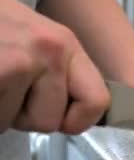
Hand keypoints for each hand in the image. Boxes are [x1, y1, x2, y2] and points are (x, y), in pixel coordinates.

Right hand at [0, 0, 108, 133]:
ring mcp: (17, 62)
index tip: (62, 121)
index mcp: (64, 43)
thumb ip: (55, 71)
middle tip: (2, 86)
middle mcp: (48, 50)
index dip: (77, 121)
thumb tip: (74, 113)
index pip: (98, 100)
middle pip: (49, 122)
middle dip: (22, 116)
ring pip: (11, 123)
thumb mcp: (29, 36)